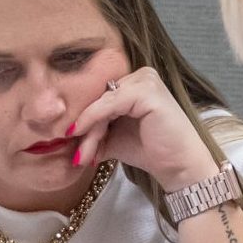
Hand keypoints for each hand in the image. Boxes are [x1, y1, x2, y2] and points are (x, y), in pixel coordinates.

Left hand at [73, 67, 217, 190]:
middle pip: (98, 99)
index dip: (83, 121)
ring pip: (101, 103)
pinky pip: (109, 104)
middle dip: (84, 129)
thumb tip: (64, 133)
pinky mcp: (147, 90)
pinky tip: (82, 136)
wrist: (179, 166)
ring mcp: (145, 80)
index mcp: (133, 82)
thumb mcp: (114, 138)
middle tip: (76, 156)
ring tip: (82, 156)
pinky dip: (93, 121)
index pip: (98, 97)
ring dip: (89, 131)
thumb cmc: (151, 151)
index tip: (68, 144)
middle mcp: (140, 75)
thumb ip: (93, 130)